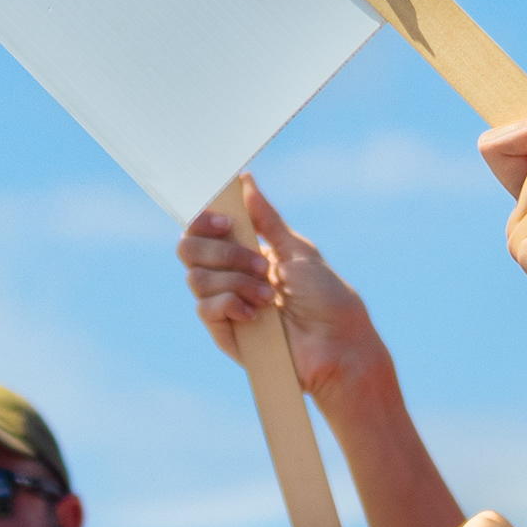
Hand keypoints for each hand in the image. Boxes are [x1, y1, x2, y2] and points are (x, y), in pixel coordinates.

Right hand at [178, 175, 393, 399]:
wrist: (338, 345)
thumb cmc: (327, 298)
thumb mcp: (298, 250)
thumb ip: (266, 219)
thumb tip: (245, 181)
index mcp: (246, 252)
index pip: (203, 229)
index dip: (204, 220)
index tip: (228, 221)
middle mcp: (230, 275)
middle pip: (189, 249)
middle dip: (221, 251)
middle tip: (259, 263)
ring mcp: (224, 304)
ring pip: (196, 278)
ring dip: (235, 280)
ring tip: (268, 296)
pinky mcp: (224, 333)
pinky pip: (204, 308)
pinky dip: (229, 303)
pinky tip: (254, 314)